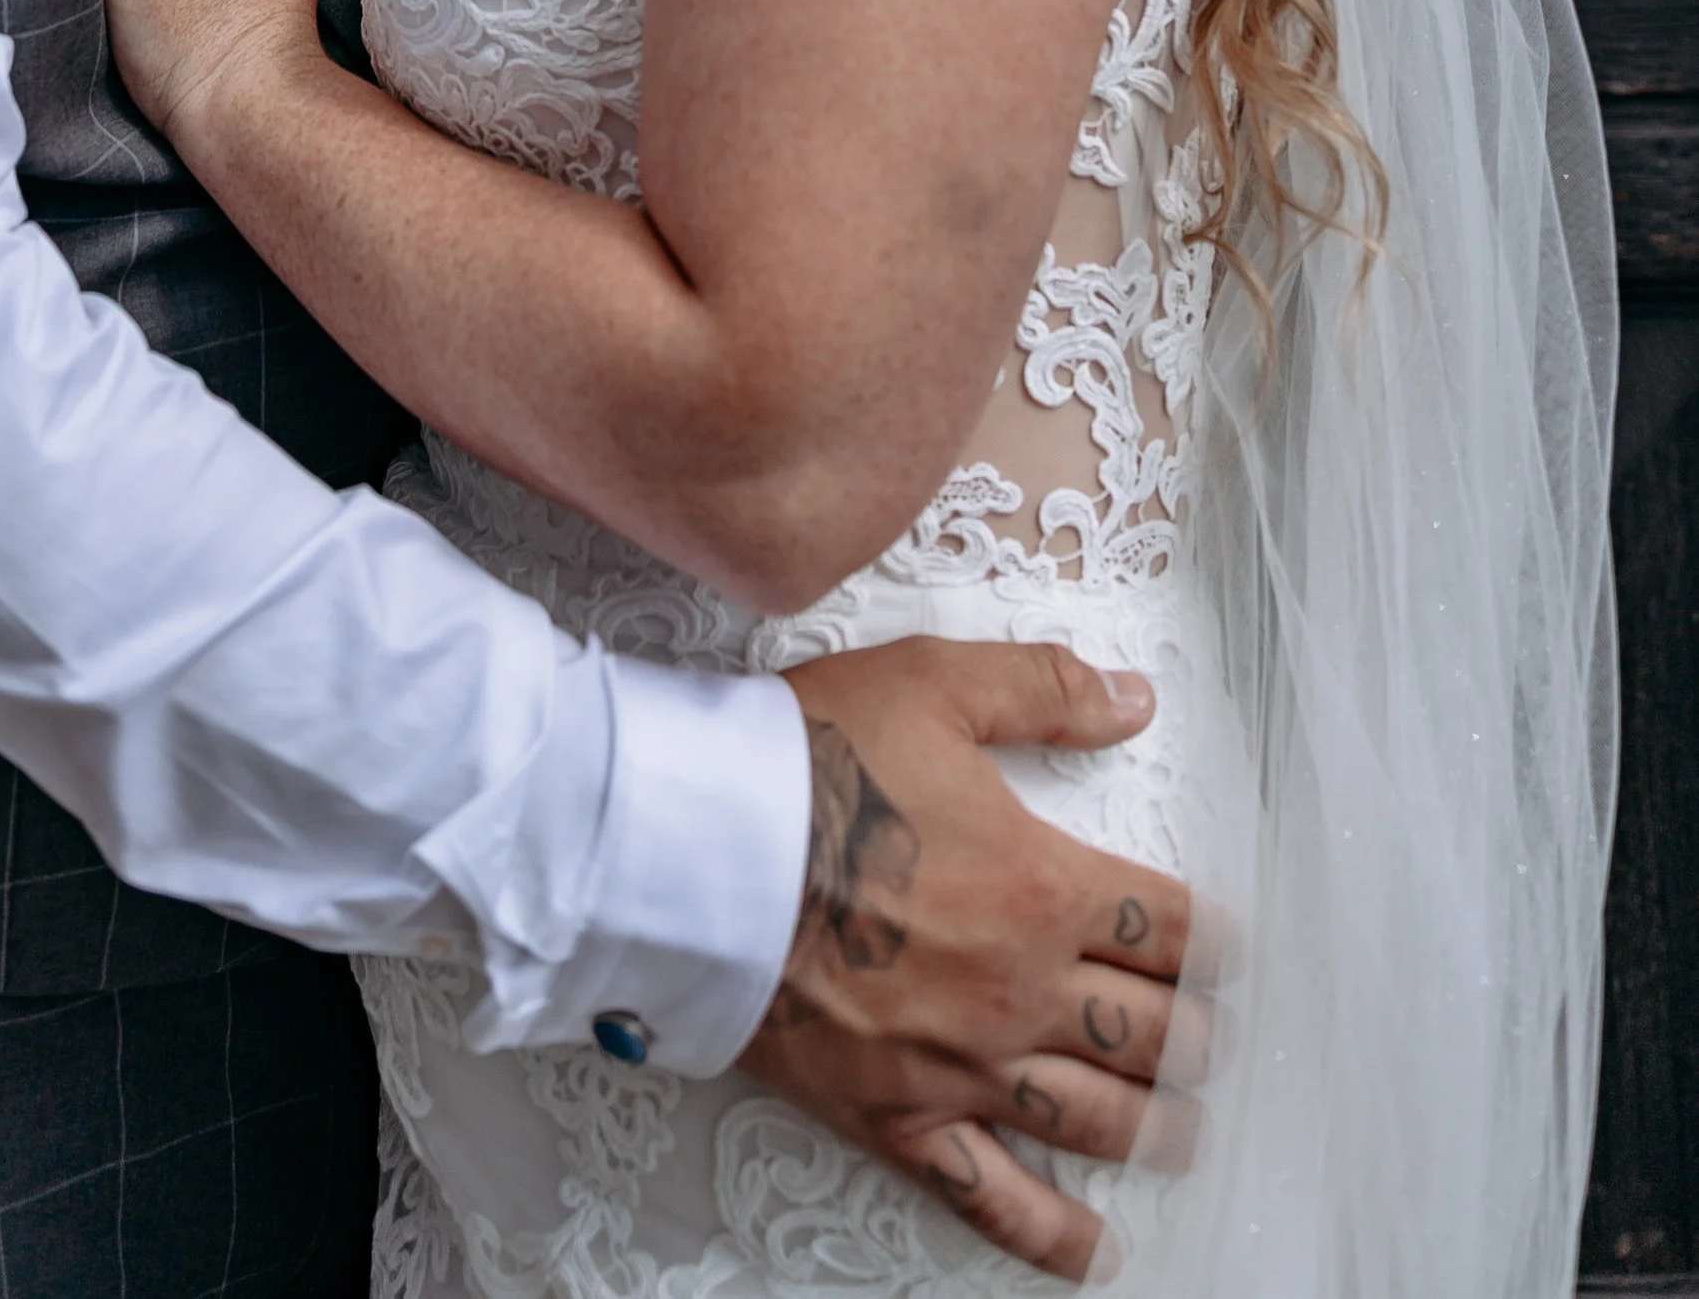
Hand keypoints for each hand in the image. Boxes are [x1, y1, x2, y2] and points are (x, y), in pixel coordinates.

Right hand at [740, 639, 1202, 1283]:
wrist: (699, 847)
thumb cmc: (806, 762)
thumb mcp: (934, 684)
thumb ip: (1044, 690)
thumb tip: (1134, 699)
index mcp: (1043, 884)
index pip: (1170, 929)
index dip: (1213, 941)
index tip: (1227, 949)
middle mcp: (1021, 988)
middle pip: (1150, 1033)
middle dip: (1193, 1037)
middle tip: (1207, 1038)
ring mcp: (965, 1064)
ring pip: (1097, 1120)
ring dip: (1154, 1128)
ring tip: (1182, 1132)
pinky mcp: (900, 1117)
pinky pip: (994, 1197)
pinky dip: (1051, 1235)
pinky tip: (1094, 1251)